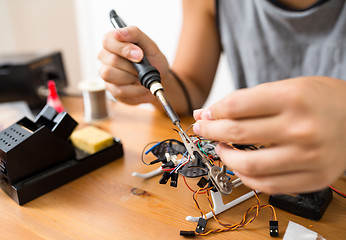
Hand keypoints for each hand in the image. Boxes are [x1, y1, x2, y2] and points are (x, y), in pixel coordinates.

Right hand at [98, 26, 168, 104]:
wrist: (160, 80)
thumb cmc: (153, 60)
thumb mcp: (150, 44)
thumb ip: (135, 34)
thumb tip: (119, 33)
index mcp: (113, 42)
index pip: (107, 41)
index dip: (124, 48)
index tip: (139, 55)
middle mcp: (106, 57)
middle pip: (111, 60)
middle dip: (132, 66)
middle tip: (144, 68)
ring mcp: (106, 74)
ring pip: (109, 75)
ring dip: (131, 77)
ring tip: (141, 77)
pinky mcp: (112, 89)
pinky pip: (119, 90)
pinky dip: (136, 89)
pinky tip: (142, 87)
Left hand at [193, 77, 345, 193]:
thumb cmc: (320, 100)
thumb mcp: (286, 87)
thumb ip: (248, 101)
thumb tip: (210, 113)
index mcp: (293, 99)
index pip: (236, 106)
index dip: (213, 112)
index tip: (204, 115)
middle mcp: (301, 129)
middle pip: (237, 134)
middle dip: (211, 132)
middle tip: (203, 130)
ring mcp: (308, 157)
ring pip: (248, 166)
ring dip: (225, 158)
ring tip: (221, 148)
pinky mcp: (312, 178)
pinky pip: (267, 185)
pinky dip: (245, 177)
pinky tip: (240, 166)